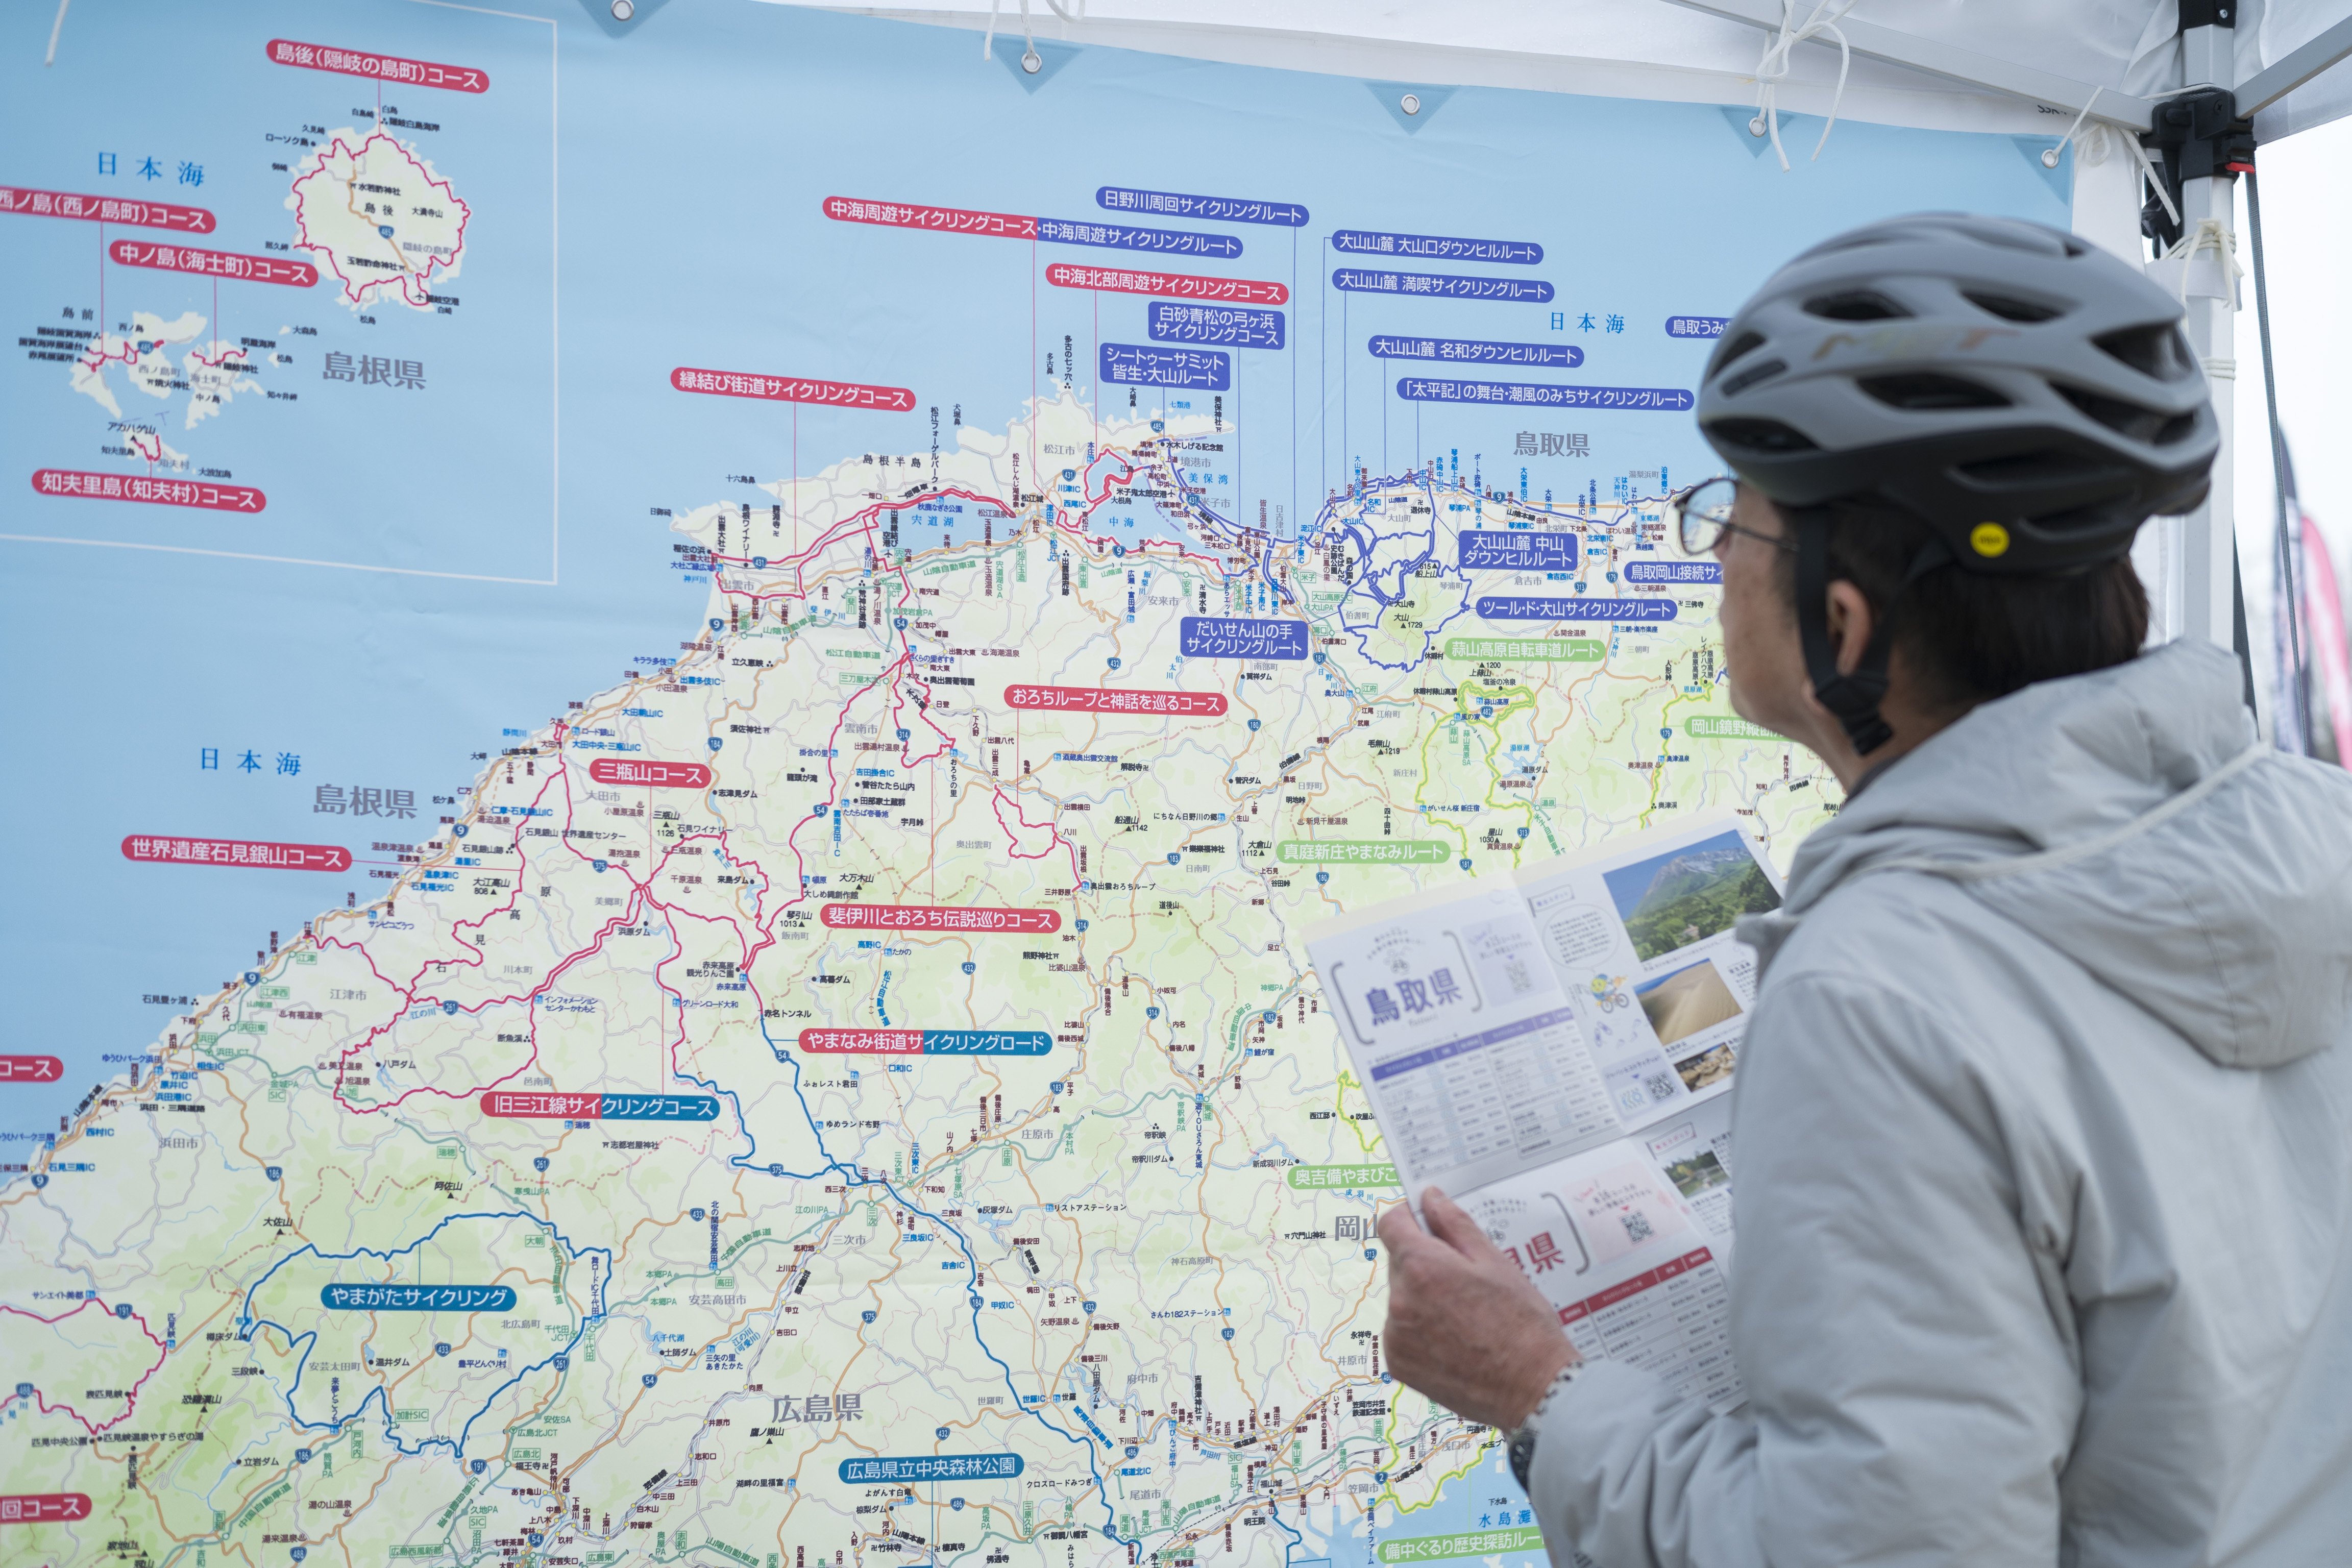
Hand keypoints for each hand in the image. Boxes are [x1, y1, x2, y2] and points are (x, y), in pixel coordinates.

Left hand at [1378, 1187, 1579, 1429]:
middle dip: (1424, 1262)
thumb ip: (1454, 1223)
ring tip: (1466, 1315)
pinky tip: (1455, 1339)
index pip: (1390, 1224)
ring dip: (1422, 1297)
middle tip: (1465, 1280)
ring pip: (1401, 1298)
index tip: (1427, 1224)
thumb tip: (1429, 1196)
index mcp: (1422, 1267)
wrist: (1534, 1389)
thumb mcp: (1494, 1261)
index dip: (1409, 1218)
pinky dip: (1420, 1330)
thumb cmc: (1522, 1323)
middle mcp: (1399, 1300)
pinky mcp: (1398, 1364)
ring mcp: (1396, 1336)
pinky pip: (1401, 1331)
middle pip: (1399, 1262)